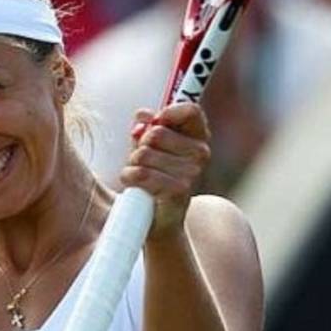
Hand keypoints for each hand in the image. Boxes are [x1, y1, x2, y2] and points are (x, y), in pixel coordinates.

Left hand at [121, 103, 210, 239]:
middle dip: (139, 146)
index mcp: (198, 137)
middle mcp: (201, 153)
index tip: (155, 122)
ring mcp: (192, 172)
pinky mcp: (178, 190)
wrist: (158, 220)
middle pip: (156, 132)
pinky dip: (129, 177)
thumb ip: (145, 128)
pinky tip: (136, 186)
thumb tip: (142, 115)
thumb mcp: (148, 147)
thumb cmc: (152, 178)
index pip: (190, 110)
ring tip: (141, 177)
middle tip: (142, 162)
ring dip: (132, 164)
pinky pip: (140, 173)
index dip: (167, 112)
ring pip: (144, 154)